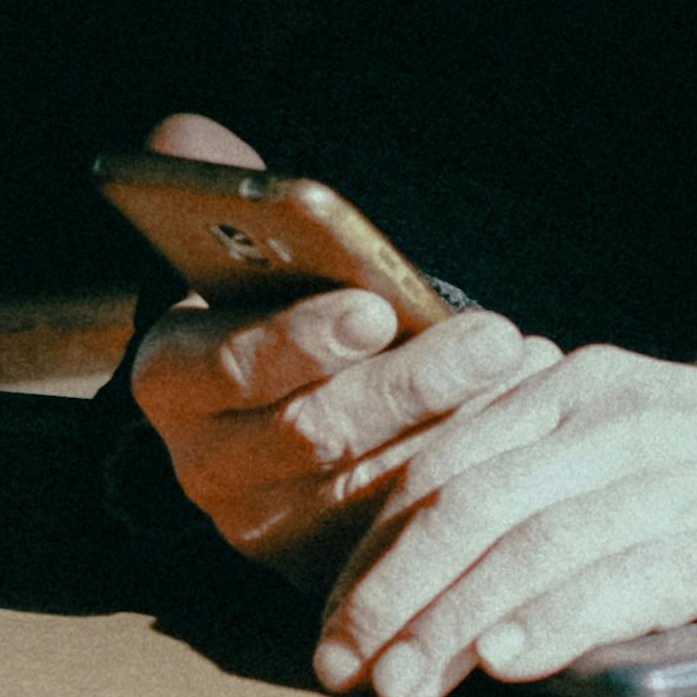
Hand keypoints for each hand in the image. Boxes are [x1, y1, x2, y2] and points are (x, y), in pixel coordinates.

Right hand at [124, 115, 548, 594]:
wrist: (296, 406)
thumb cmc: (285, 310)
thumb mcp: (251, 254)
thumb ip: (221, 193)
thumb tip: (185, 131)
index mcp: (171, 379)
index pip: (222, 366)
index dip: (300, 338)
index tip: (376, 306)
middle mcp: (205, 465)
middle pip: (313, 431)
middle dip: (412, 382)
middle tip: (496, 337)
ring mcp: (268, 526)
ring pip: (367, 486)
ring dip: (457, 426)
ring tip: (525, 367)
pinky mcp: (332, 565)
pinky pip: (405, 529)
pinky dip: (467, 472)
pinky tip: (525, 418)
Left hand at [310, 347, 696, 696]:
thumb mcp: (619, 433)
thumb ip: (532, 467)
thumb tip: (414, 559)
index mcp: (574, 387)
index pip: (444, 464)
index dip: (374, 547)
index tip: (334, 619)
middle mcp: (612, 423)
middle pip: (470, 506)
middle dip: (392, 593)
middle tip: (345, 667)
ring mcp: (668, 479)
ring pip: (530, 547)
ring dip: (453, 624)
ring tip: (405, 687)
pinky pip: (617, 580)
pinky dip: (553, 622)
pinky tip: (506, 663)